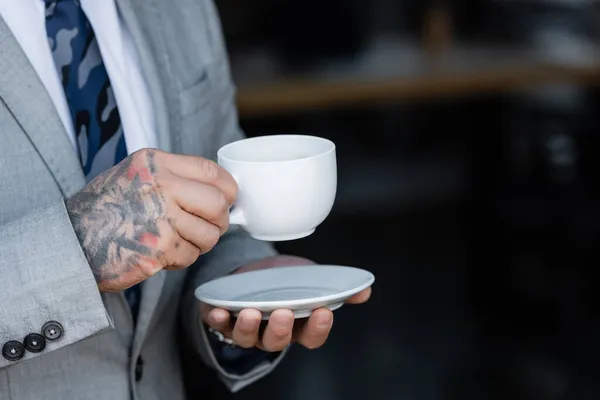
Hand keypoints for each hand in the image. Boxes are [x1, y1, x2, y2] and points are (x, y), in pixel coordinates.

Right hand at [67, 148, 236, 291]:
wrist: (70, 240)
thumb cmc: (106, 209)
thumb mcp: (136, 175)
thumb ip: (174, 177)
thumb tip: (220, 192)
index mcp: (155, 163)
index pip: (211, 171)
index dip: (228, 190)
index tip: (227, 201)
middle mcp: (159, 185)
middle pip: (217, 204)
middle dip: (219, 221)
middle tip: (207, 228)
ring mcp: (159, 217)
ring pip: (209, 234)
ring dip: (200, 244)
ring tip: (178, 241)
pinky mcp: (158, 247)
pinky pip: (190, 255)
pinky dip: (182, 259)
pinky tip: (162, 253)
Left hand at [202, 255, 371, 351]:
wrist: (257, 273)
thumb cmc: (287, 282)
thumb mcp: (313, 282)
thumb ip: (337, 288)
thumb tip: (364, 290)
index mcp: (297, 327)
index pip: (311, 337)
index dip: (318, 328)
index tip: (325, 312)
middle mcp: (272, 332)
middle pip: (277, 341)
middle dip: (280, 329)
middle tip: (283, 313)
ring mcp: (248, 328)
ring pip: (247, 338)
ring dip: (247, 327)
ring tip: (249, 313)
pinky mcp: (225, 319)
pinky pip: (219, 325)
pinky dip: (216, 319)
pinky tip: (216, 311)